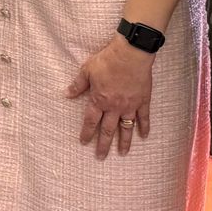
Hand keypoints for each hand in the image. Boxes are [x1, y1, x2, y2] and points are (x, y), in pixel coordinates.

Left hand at [65, 36, 153, 157]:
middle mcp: (114, 107)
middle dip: (103, 144)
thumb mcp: (87, 70)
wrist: (131, 54)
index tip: (84, 143)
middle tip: (100, 157)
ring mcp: (130, 105)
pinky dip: (144, 127)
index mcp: (100, 100)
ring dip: (124, 142)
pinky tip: (144, 136)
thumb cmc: (107, 60)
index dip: (87, 133)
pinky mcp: (143, 100)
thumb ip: (78, 85)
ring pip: (126, 128)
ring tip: (122, 153)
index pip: (91, 121)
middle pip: (108, 130)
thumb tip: (67, 94)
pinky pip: (144, 117)